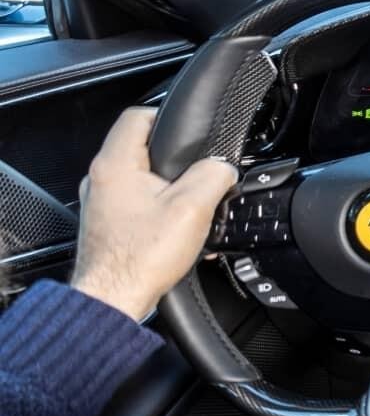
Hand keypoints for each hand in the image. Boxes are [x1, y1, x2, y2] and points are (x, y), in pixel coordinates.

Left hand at [71, 108, 237, 320]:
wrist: (113, 299)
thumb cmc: (140, 258)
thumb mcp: (193, 208)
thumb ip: (213, 176)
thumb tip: (224, 168)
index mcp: (115, 165)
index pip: (136, 116)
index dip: (167, 116)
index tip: (188, 131)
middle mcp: (99, 180)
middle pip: (138, 148)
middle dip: (172, 158)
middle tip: (195, 172)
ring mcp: (98, 203)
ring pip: (137, 178)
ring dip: (164, 186)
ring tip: (187, 204)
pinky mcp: (104, 225)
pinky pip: (133, 203)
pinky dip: (154, 208)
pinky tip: (172, 228)